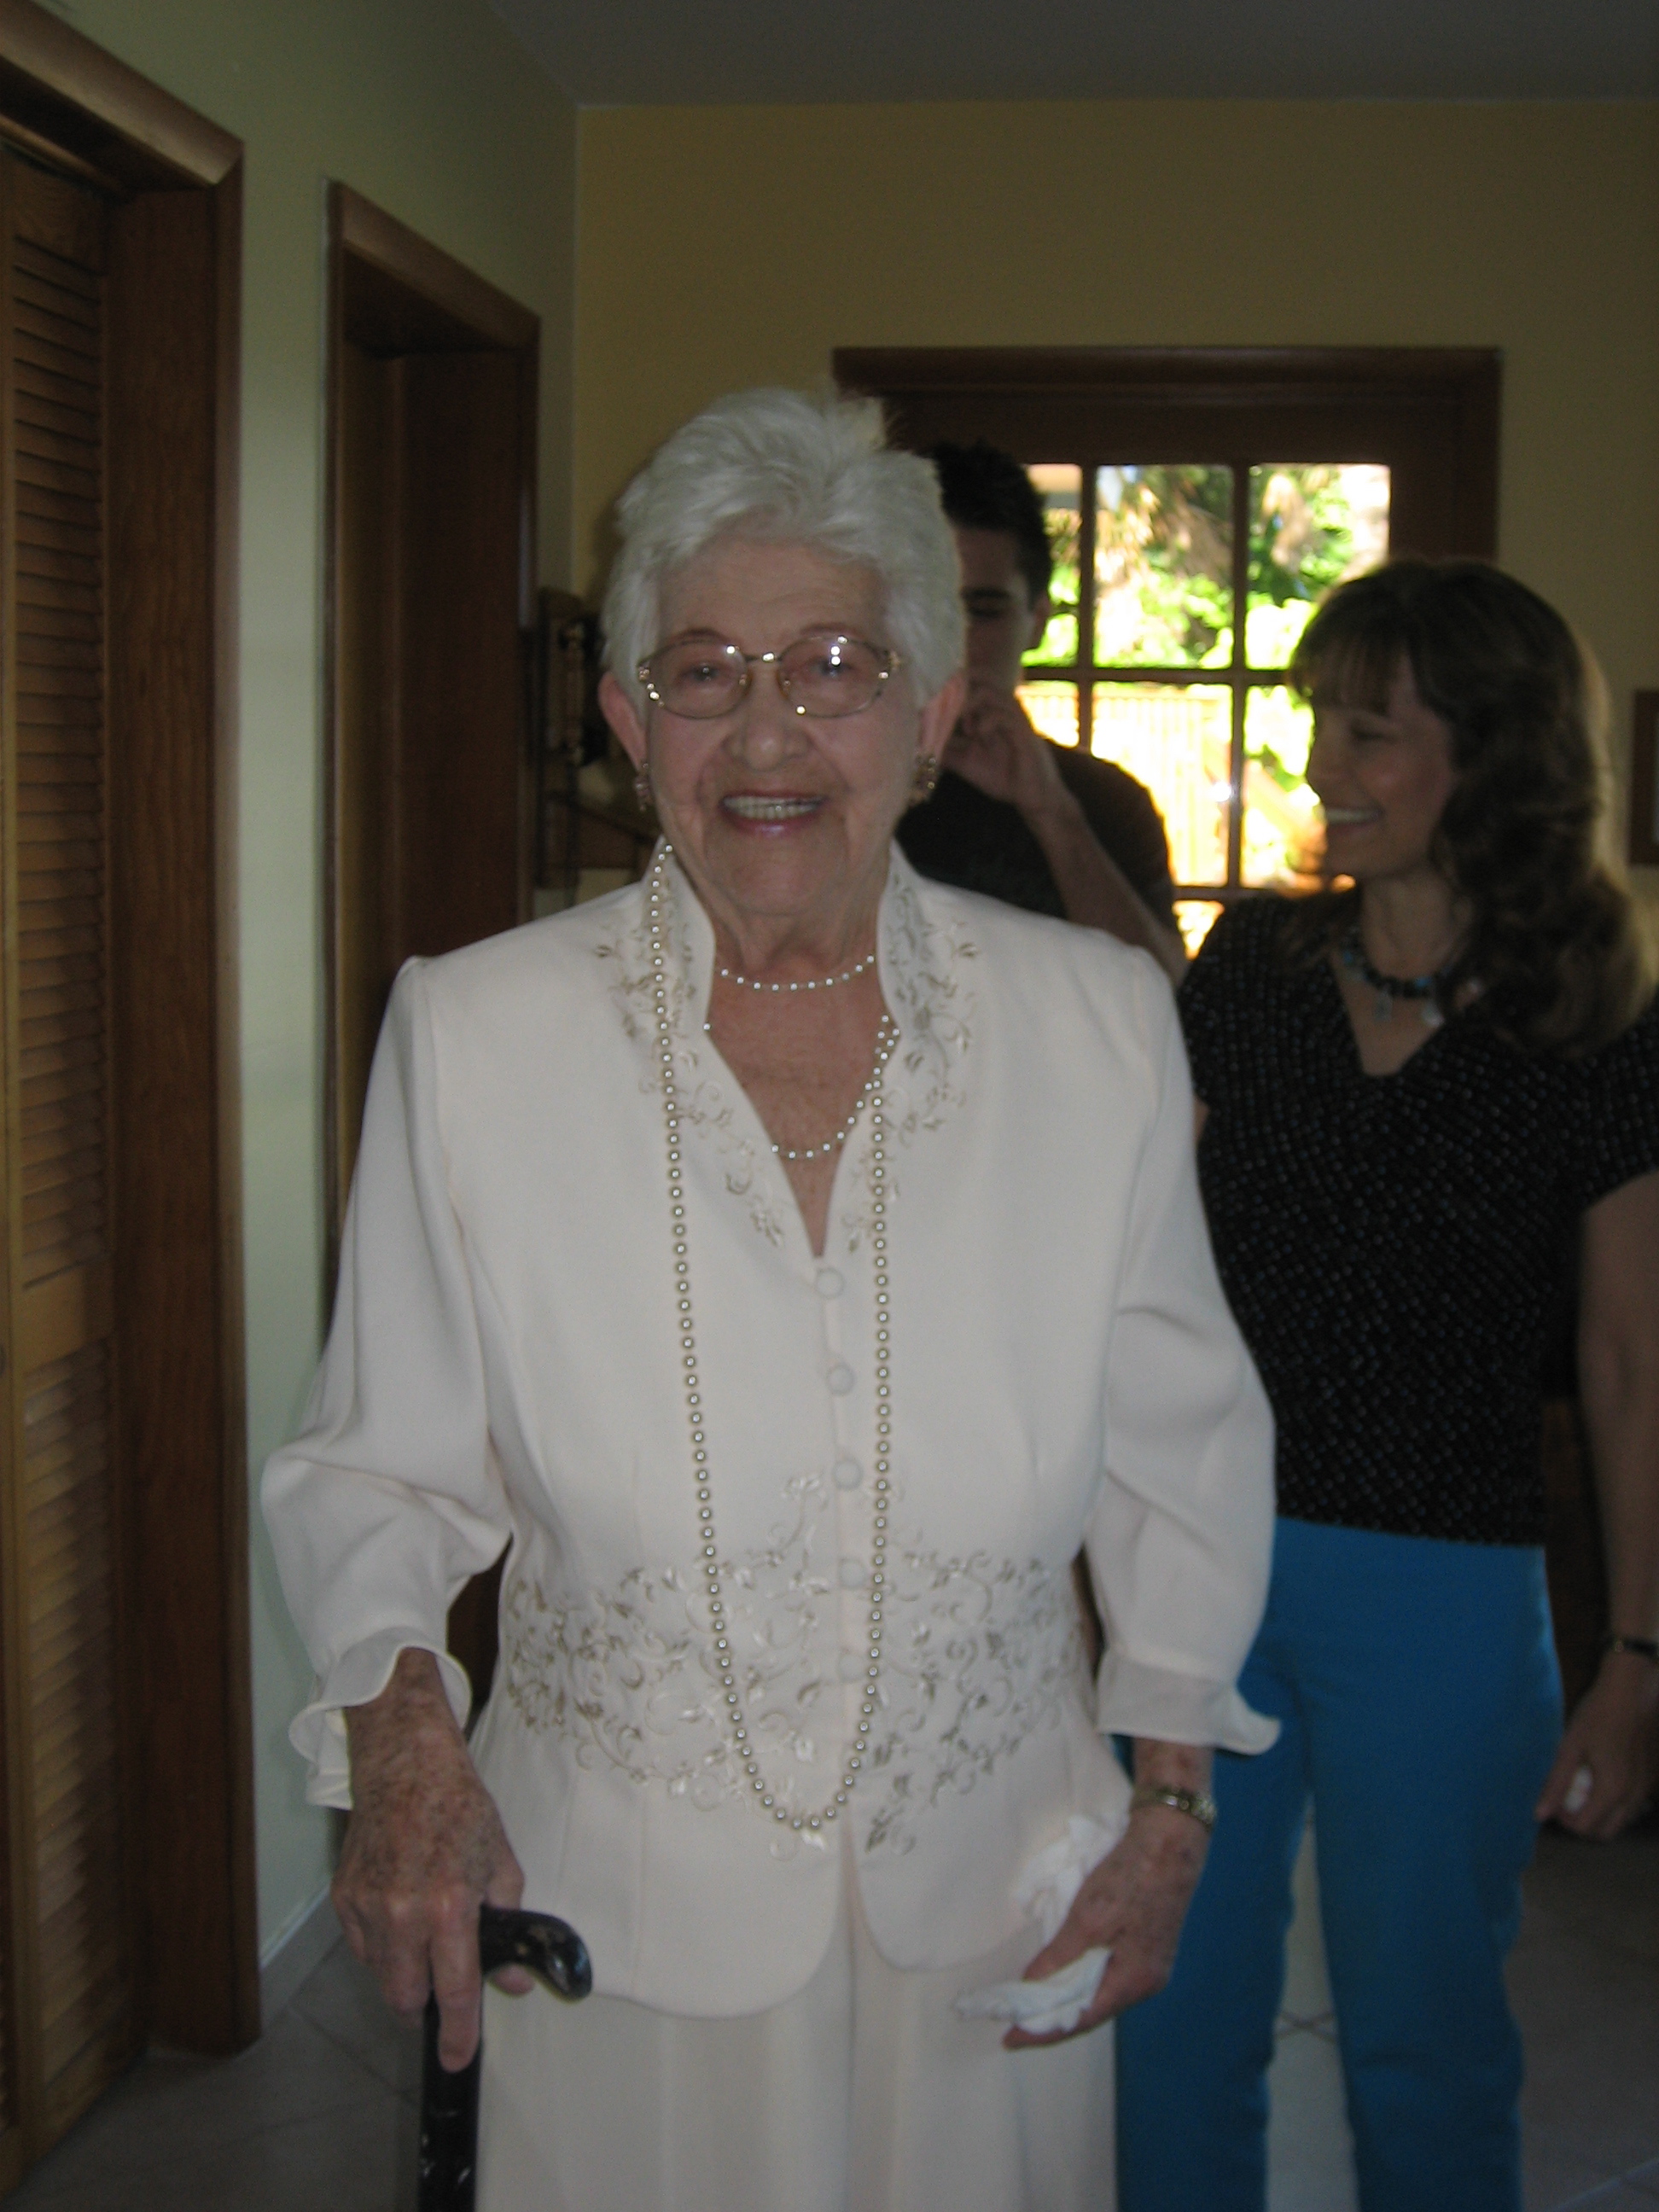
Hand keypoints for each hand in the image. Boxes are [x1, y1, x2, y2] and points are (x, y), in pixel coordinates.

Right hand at [334, 1648, 528, 2070]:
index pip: (453, 1990)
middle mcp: (402, 1913)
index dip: (458, 2033)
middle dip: (425, 2004)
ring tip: (424, 1930)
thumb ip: (507, 1924)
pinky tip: (401, 1909)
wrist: (405, 1762)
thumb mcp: (500, 1861)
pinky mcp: (343, 1897)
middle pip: (405, 1998)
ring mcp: (366, 1907)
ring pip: (382, 1975)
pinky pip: (363, 1947)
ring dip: (404, 1973)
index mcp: (447, 1905)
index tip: (457, 2058)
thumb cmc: (458, 1806)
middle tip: (443, 1985)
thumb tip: (511, 1981)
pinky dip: (382, 1945)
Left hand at [944, 682, 1071, 821]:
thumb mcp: (965, 762)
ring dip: (969, 704)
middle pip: (980, 677)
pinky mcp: (1023, 730)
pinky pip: (1003, 714)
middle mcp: (1002, 708)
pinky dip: (985, 722)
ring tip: (959, 723)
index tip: (930, 697)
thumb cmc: (1001, 776)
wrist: (1030, 796)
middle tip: (940, 703)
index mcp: (989, 711)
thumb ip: (946, 750)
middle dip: (957, 687)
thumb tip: (920, 745)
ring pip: (990, 692)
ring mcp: (1013, 717)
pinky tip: (977, 734)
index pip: (971, 682)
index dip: (951, 683)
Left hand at [1003, 1803, 1208, 2048]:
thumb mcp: (1088, 1917)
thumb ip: (1061, 1956)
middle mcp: (1146, 1982)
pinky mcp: (1146, 1945)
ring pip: (1100, 1991)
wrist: (1170, 1838)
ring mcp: (1149, 1964)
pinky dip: (1082, 1978)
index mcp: (1135, 1982)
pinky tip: (1064, 1975)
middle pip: (1093, 2009)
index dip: (1043, 2031)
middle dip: (1054, 2018)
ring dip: (1068, 1997)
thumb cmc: (1131, 1878)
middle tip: (1016, 2022)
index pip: (1081, 2019)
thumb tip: (1032, 1985)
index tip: (1009, 2039)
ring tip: (1034, 2004)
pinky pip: (1107, 1973)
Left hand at [1536, 1650, 1658, 1838]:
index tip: (1553, 1798)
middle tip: (1565, 1799)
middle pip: (1605, 1832)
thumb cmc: (1597, 1716)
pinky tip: (1599, 1779)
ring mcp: (1645, 1790)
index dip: (1563, 1819)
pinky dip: (1614, 1804)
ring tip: (1581, 1788)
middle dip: (1582, 1822)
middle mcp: (1633, 1797)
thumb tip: (1540, 1814)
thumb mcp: (1570, 1747)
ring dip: (1599, 1814)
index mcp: (1612, 1791)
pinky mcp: (1650, 1780)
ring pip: (1620, 1820)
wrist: (1631, 1692)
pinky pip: (1631, 1806)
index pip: (1584, 1828)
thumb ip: (1555, 1783)